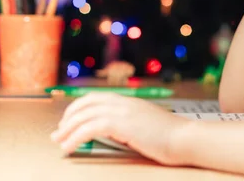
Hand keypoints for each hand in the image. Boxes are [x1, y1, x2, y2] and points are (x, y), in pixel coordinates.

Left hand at [51, 92, 190, 165]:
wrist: (184, 138)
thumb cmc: (171, 137)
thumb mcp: (146, 126)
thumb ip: (129, 125)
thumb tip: (112, 133)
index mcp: (129, 102)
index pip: (96, 98)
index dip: (78, 108)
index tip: (69, 122)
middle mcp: (124, 102)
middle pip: (86, 103)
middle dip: (68, 117)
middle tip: (59, 132)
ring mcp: (122, 111)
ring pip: (84, 115)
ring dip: (67, 129)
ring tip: (60, 142)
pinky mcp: (121, 124)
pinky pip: (89, 128)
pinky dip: (74, 137)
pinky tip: (69, 147)